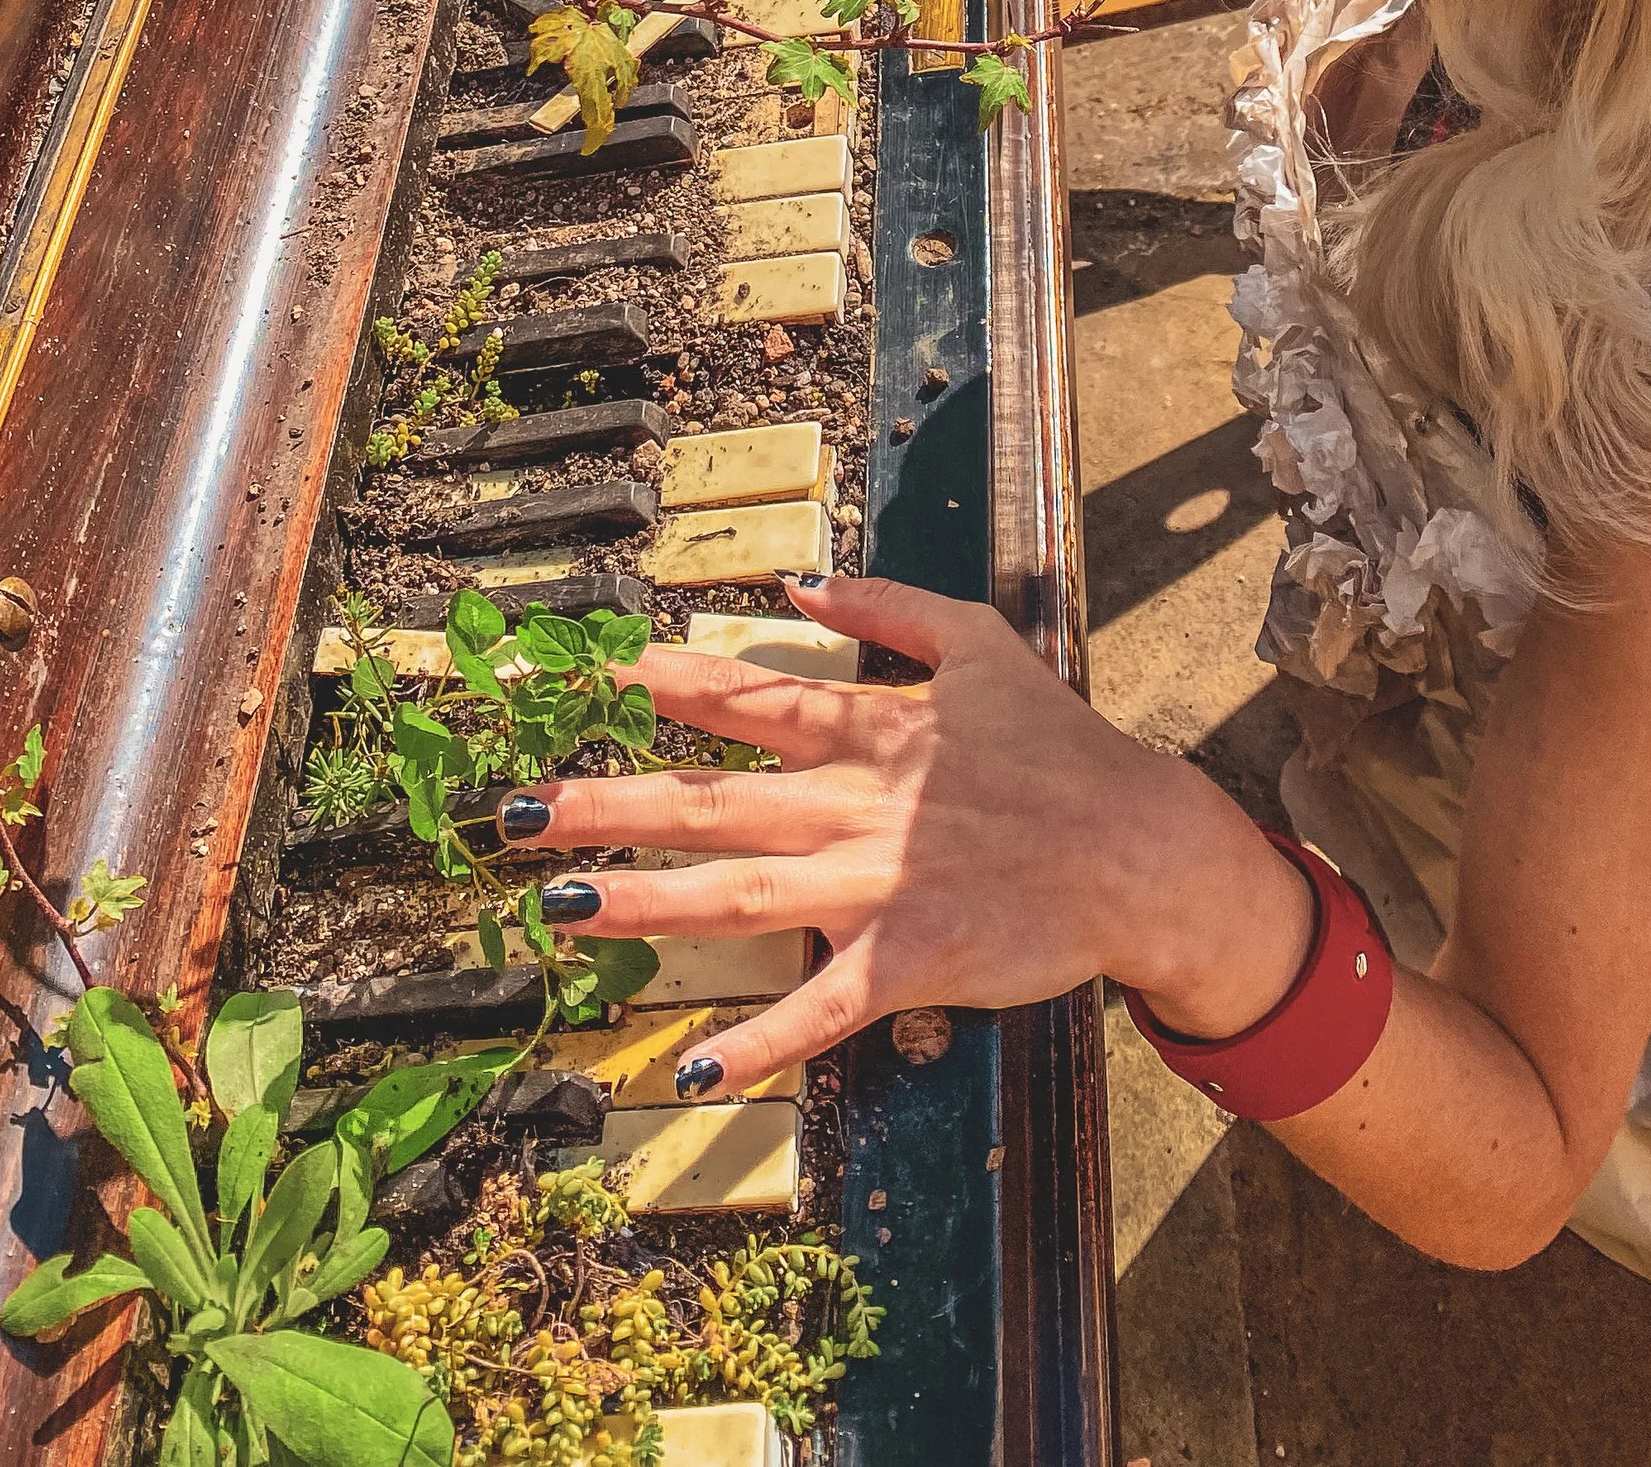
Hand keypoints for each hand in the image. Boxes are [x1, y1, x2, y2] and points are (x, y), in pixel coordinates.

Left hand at [492, 574, 1314, 1093]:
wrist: (1141, 849)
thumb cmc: (1060, 745)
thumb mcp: (980, 641)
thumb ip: (886, 608)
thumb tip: (801, 582)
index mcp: (868, 727)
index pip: (739, 696)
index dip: (652, 679)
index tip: (575, 671)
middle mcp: (852, 804)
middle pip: (708, 799)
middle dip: (604, 802)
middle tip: (509, 811)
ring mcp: (875, 887)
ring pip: (738, 895)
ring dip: (644, 905)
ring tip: (557, 909)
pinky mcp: (908, 962)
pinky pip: (822, 1009)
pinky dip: (762, 1041)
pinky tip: (696, 1069)